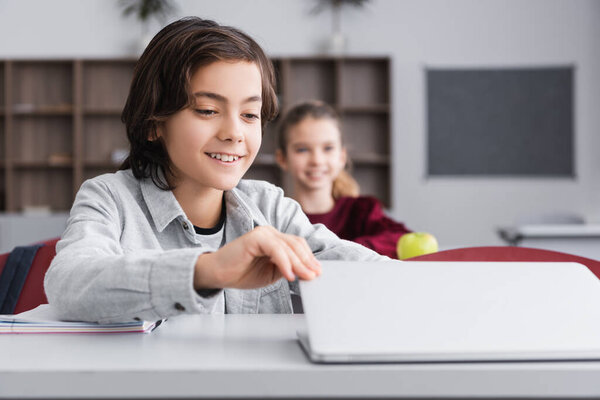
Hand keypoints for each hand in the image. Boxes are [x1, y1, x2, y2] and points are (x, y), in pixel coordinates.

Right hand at [194, 226, 320, 289]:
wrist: (217, 274)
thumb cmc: (241, 273)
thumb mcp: (271, 273)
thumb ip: (287, 268)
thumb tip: (307, 271)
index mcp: (275, 239)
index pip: (298, 246)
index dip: (309, 258)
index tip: (317, 272)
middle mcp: (270, 233)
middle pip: (296, 245)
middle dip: (308, 262)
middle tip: (315, 275)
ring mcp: (263, 233)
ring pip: (288, 247)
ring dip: (299, 264)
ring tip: (305, 277)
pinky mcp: (255, 237)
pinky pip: (275, 249)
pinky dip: (284, 262)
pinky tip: (289, 275)